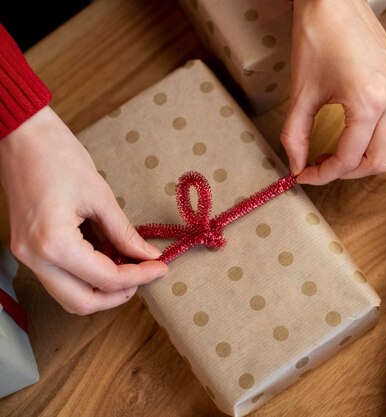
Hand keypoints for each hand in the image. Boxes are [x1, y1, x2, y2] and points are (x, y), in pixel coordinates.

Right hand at [0, 106, 167, 314]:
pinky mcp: (26, 249)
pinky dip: (86, 277)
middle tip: (145, 274)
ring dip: (101, 290)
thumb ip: (124, 233)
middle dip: (119, 294)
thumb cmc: (59, 156)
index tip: (161, 267)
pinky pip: (59, 279)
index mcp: (54, 244)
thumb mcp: (100, 196)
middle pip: (83, 302)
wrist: (21, 135)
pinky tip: (108, 259)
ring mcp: (26, 256)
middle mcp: (35, 258)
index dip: (140, 276)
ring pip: (68, 296)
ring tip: (129, 268)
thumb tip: (148, 255)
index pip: (106, 278)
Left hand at [282, 0, 385, 184]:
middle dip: (351, 171)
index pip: (349, 159)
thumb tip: (297, 165)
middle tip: (328, 164)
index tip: (307, 174)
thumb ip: (295, 136)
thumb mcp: (301, 92)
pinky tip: (382, 135)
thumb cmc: (318, 37)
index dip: (323, 175)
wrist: (334, 1)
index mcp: (368, 101)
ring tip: (362, 156)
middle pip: (381, 161)